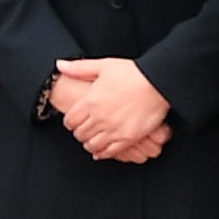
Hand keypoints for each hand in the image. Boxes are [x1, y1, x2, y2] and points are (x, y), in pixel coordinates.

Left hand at [48, 56, 172, 165]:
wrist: (158, 82)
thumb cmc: (133, 73)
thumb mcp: (103, 66)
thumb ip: (79, 68)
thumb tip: (59, 65)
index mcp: (90, 101)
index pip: (70, 121)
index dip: (71, 122)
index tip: (75, 121)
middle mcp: (99, 118)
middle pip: (80, 134)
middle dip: (80, 132)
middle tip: (84, 130)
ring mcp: (113, 130)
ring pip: (92, 145)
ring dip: (90, 144)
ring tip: (92, 140)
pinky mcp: (127, 138)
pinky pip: (109, 152)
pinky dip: (102, 153)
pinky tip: (101, 151)